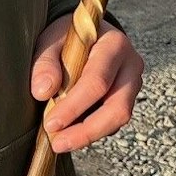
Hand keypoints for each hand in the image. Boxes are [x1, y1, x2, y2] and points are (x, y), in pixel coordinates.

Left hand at [31, 16, 143, 152]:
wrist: (85, 32)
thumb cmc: (67, 36)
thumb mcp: (51, 40)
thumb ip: (45, 62)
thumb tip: (42, 92)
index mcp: (114, 45)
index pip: (97, 82)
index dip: (73, 107)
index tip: (50, 124)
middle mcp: (131, 64)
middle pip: (118, 107)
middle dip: (87, 131)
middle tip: (58, 143)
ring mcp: (133, 83)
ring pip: (119, 118)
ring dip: (89, 135)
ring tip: (61, 142)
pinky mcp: (127, 97)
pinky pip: (114, 121)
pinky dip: (93, 131)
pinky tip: (71, 132)